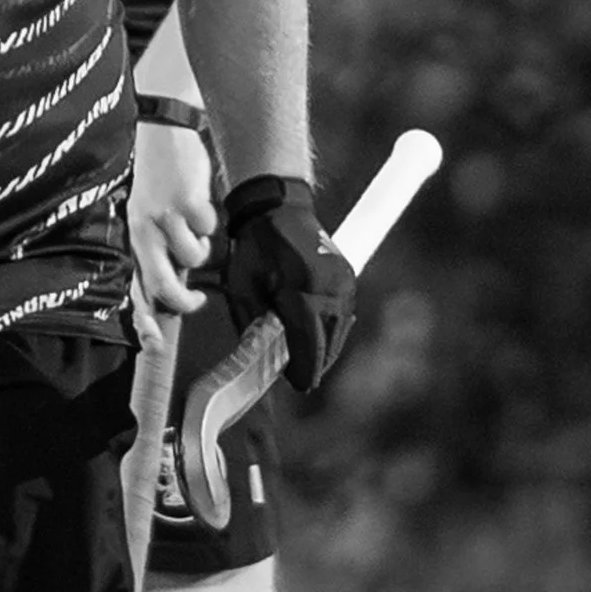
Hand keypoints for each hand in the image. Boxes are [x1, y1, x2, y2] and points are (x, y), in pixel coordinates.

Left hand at [129, 115, 217, 323]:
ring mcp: (165, 216)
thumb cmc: (151, 175)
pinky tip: (200, 205)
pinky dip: (210, 224)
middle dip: (183, 303)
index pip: (132, 287)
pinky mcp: (188, 201)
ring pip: (192, 258)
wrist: (161, 128)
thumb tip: (169, 287)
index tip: (155, 342)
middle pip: (162, 285)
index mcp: (128, 236)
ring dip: (200, 251)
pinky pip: (208, 229)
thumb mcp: (141, 213)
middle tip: (196, 302)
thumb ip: (151, 248)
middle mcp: (142, 231)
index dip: (143, 320)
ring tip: (194, 232)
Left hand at [208, 177, 356, 393]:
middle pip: (329, 342)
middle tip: (300, 378)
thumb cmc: (254, 246)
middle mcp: (329, 288)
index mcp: (301, 291)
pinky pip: (344, 314)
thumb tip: (264, 360)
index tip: (299, 385)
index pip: (309, 345)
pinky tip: (319, 337)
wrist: (277, 206)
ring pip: (340, 330)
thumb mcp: (242, 289)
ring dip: (326, 348)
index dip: (304, 370)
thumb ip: (255, 327)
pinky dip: (332, 330)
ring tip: (308, 361)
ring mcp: (343, 282)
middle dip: (315, 363)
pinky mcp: (348, 277)